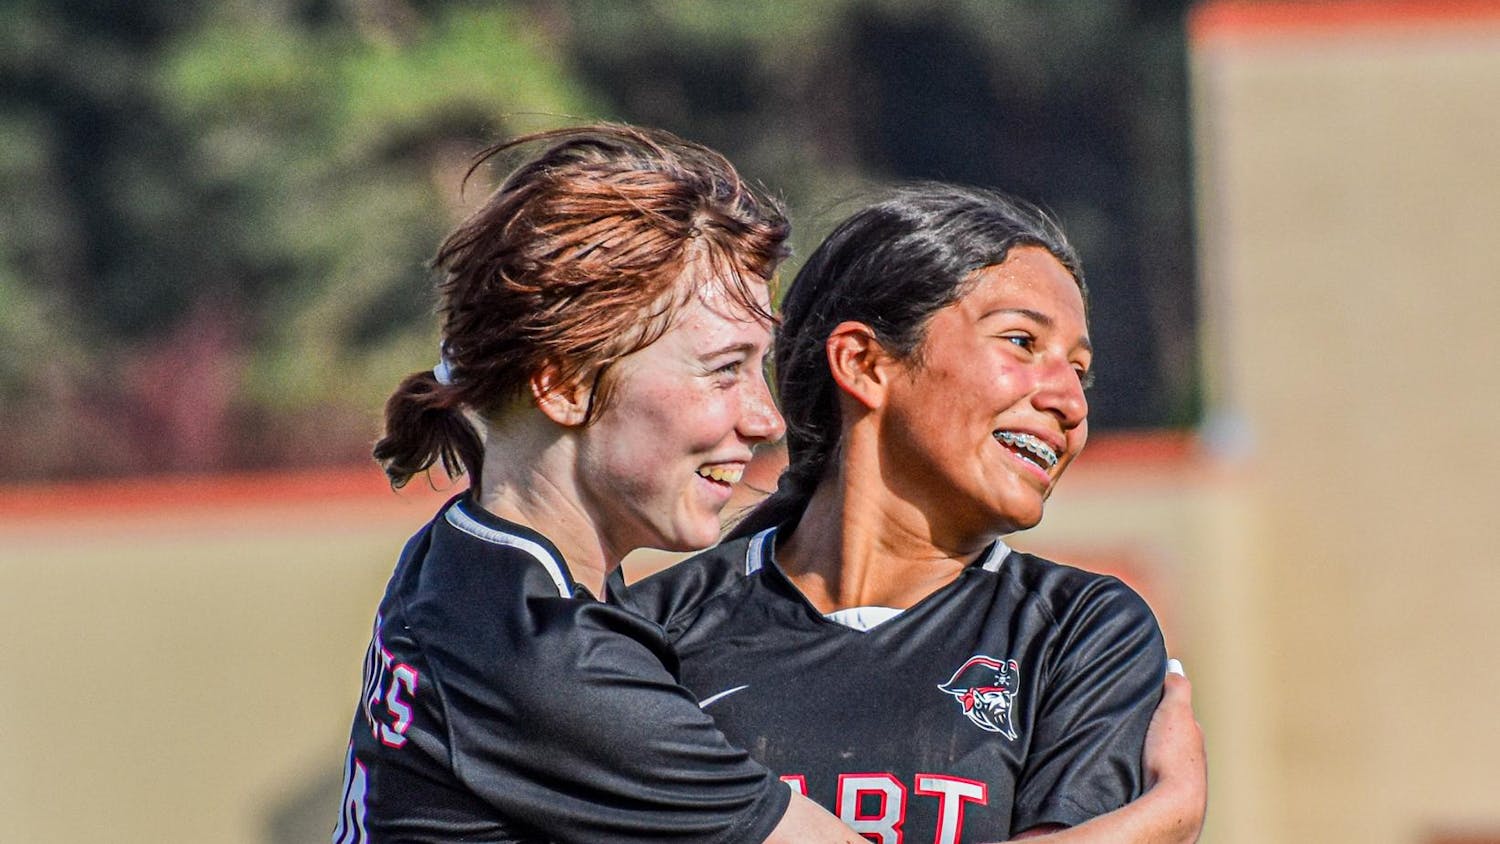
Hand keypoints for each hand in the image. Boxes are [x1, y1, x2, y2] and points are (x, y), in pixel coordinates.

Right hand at [1141, 660, 1206, 840]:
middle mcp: (1191, 759)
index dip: (1164, 706)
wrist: (1173, 804)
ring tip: (1130, 747)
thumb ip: (1177, 688)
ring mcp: (1180, 780)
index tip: (1148, 700)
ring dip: (1150, 753)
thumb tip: (1175, 665)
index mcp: (1193, 736)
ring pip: (1163, 759)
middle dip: (1156, 732)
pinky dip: (1145, 771)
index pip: (1180, 716)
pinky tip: (1131, 771)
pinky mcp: (1165, 797)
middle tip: (1134, 722)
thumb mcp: (1175, 712)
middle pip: (1172, 739)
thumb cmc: (1173, 757)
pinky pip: (1153, 777)